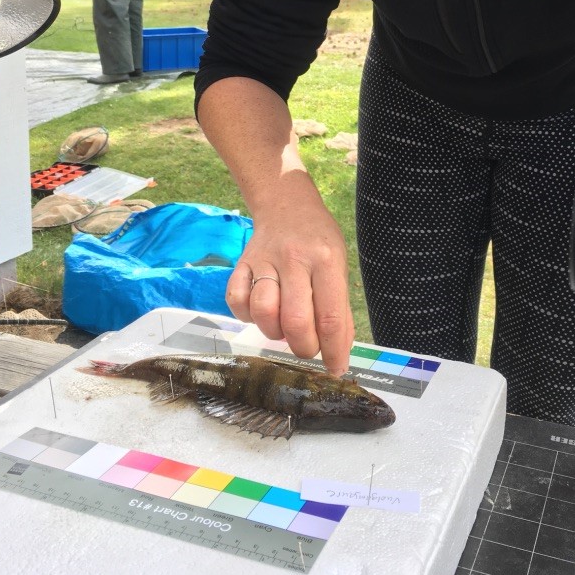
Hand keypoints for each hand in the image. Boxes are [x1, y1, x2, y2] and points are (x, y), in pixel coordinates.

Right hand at [225, 201, 353, 376]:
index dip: (333, 350)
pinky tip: (260, 312)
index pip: (331, 317)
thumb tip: (338, 353)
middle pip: (296, 320)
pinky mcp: (242, 263)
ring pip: (263, 312)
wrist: (286, 205)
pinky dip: (246, 316)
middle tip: (307, 347)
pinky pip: (236, 301)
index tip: (335, 368)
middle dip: (303, 347)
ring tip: (284, 326)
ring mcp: (264, 260)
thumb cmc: (318, 240)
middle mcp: (294, 259)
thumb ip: (339, 307)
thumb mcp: (339, 264)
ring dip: (275, 332)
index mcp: (326, 260)